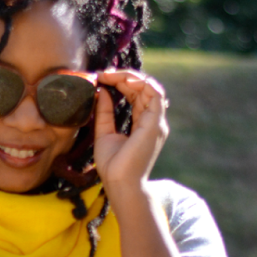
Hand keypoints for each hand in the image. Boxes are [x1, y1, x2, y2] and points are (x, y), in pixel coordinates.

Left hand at [92, 70, 169, 199]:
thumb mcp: (104, 132)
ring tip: (111, 75)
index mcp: (143, 123)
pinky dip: (142, 83)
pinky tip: (124, 80)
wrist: (120, 183)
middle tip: (103, 74)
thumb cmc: (113, 165)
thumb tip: (101, 90)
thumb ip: (104, 112)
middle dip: (124, 77)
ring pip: (151, 87)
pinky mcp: (155, 124)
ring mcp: (156, 122)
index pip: (137, 94)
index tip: (102, 78)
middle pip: (144, 88)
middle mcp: (152, 121)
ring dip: (131, 77)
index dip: (121, 83)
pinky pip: (156, 94)